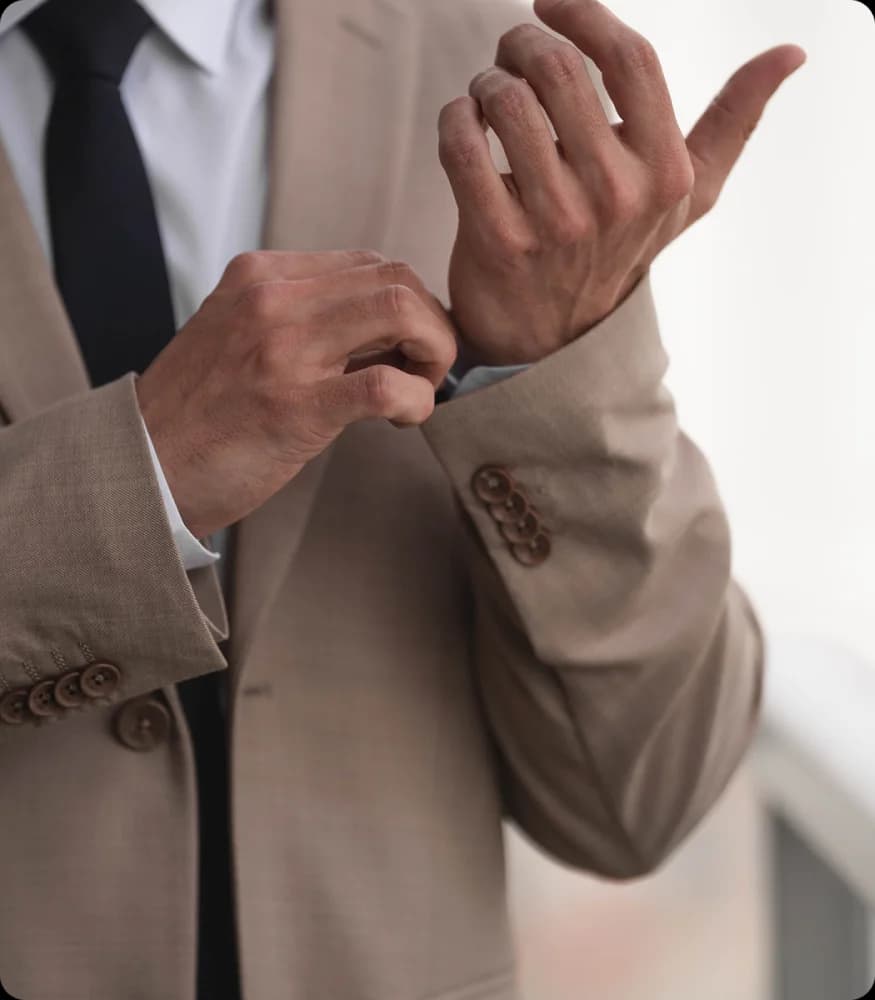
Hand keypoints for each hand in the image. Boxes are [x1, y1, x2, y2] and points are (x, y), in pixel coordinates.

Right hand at [136, 250, 456, 538]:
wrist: (142, 466)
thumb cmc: (200, 412)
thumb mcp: (242, 337)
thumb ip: (304, 321)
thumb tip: (387, 332)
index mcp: (261, 277)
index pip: (369, 262)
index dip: (411, 302)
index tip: (411, 345)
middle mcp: (273, 298)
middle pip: (396, 277)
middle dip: (434, 323)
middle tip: (428, 368)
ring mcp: (283, 349)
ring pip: (402, 310)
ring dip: (435, 352)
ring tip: (419, 390)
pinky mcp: (296, 406)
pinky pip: (387, 385)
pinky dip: (418, 400)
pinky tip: (406, 419)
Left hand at [437, 0, 805, 365]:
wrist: (556, 337)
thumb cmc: (619, 251)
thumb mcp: (688, 197)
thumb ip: (733, 123)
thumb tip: (791, 54)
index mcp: (666, 174)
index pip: (630, 59)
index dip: (584, 14)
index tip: (550, 3)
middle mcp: (616, 197)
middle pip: (560, 69)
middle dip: (523, 44)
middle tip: (510, 54)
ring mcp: (556, 222)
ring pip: (505, 102)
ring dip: (486, 81)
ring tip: (488, 94)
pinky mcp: (498, 240)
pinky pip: (463, 146)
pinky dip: (455, 119)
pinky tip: (464, 123)